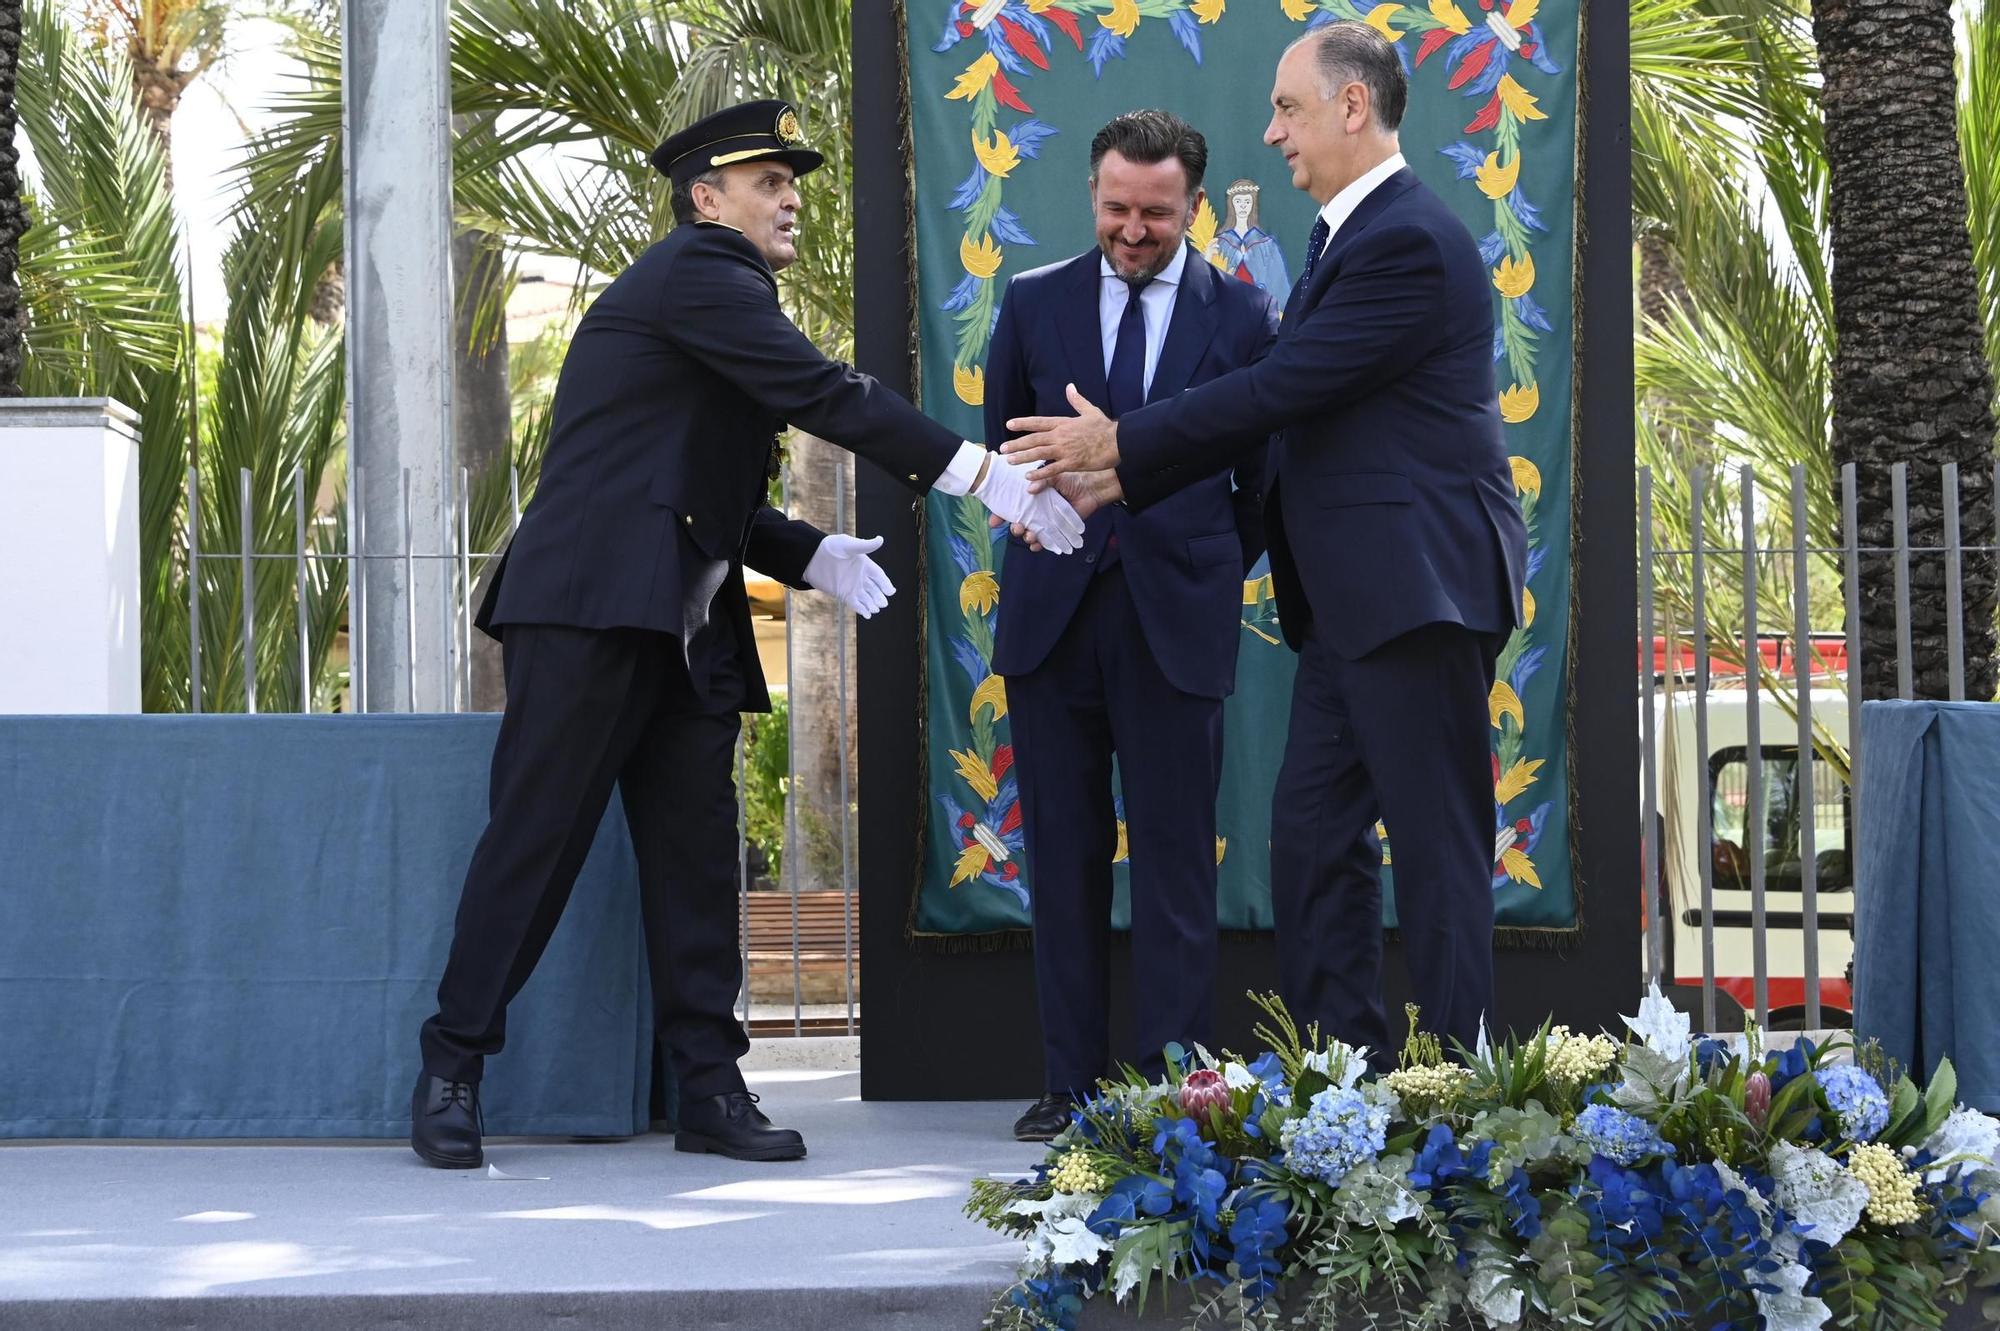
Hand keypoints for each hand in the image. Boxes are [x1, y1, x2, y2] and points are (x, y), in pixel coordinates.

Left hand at [802, 533, 894, 617]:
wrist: (811, 557)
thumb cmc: (831, 547)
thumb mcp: (848, 545)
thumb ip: (864, 545)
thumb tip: (880, 539)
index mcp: (865, 565)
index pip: (879, 576)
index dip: (885, 584)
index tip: (890, 591)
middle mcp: (861, 577)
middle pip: (875, 589)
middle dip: (880, 597)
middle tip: (883, 603)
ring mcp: (853, 587)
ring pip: (867, 598)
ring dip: (872, 605)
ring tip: (875, 609)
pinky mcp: (843, 594)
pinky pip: (856, 604)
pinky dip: (862, 610)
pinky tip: (867, 615)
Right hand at [988, 470, 1123, 550]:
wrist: (1091, 488)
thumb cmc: (1071, 479)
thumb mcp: (1053, 475)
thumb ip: (1042, 480)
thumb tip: (1029, 489)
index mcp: (1031, 497)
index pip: (1011, 507)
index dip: (1000, 515)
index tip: (993, 522)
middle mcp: (1036, 510)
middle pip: (1019, 523)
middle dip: (1015, 528)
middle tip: (1017, 527)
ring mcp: (1046, 521)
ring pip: (1031, 533)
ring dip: (1027, 537)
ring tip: (1029, 535)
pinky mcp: (1057, 529)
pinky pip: (1045, 541)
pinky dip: (1040, 545)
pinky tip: (1037, 545)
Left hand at [1001, 383, 1119, 483]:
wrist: (1119, 441)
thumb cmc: (1105, 428)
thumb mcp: (1090, 410)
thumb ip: (1077, 400)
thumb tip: (1069, 387)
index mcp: (1063, 423)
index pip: (1038, 422)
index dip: (1023, 423)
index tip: (1009, 424)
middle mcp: (1061, 435)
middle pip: (1034, 439)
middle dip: (1017, 443)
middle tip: (1002, 449)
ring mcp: (1066, 450)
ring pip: (1039, 453)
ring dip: (1023, 457)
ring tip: (1010, 461)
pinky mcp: (1073, 463)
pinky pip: (1052, 469)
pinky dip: (1040, 473)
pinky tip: (1028, 477)